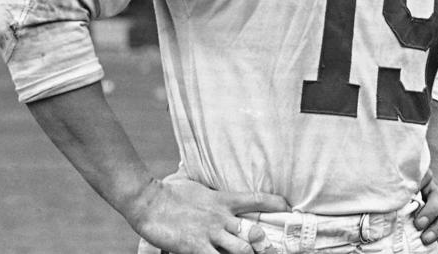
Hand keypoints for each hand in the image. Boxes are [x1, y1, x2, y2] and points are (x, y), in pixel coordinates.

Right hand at [124, 176, 288, 253]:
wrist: (148, 201)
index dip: (276, 204)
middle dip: (267, 245)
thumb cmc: (171, 193)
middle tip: (275, 251)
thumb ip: (215, 196)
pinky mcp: (196, 247)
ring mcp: (210, 233)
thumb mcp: (199, 189)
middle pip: (254, 232)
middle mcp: (221, 217)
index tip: (288, 208)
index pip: (256, 199)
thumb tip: (221, 197)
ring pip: (241, 250)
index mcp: (223, 200)